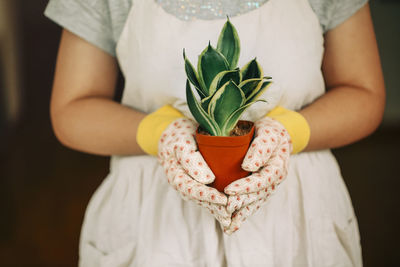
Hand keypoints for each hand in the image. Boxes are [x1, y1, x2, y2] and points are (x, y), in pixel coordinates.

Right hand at [158, 118, 231, 226]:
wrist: (175, 132)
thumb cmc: (180, 135)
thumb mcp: (183, 143)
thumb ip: (191, 160)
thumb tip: (207, 180)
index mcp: (176, 175)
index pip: (193, 190)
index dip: (208, 196)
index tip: (223, 200)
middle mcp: (182, 184)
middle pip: (199, 200)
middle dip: (215, 208)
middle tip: (231, 215)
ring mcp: (189, 185)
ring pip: (203, 201)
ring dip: (216, 210)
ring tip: (231, 219)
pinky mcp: (197, 184)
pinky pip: (206, 197)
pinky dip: (216, 205)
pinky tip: (228, 213)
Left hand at [223, 117, 291, 233]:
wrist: (276, 135)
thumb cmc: (270, 132)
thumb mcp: (268, 134)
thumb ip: (260, 149)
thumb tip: (249, 166)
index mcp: (277, 167)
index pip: (262, 180)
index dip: (246, 186)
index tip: (229, 190)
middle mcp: (274, 181)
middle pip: (257, 196)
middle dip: (240, 203)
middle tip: (224, 210)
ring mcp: (268, 187)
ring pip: (255, 203)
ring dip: (241, 214)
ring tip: (227, 226)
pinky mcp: (261, 190)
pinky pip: (252, 203)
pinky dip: (243, 213)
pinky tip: (232, 224)